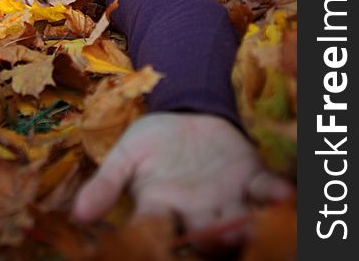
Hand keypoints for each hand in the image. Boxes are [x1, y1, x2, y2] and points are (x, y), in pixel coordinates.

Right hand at [71, 112, 292, 233]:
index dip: (154, 242)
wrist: (184, 112)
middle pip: (203, 234)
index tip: (152, 246)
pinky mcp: (249, 176)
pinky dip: (273, 193)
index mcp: (162, 209)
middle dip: (211, 239)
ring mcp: (226, 197)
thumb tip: (77, 216)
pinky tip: (281, 192)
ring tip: (247, 224)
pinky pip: (263, 189)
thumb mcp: (126, 155)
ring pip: (237, 218)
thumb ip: (106, 184)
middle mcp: (196, 212)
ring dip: (245, 225)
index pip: (155, 232)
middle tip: (216, 236)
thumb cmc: (153, 139)